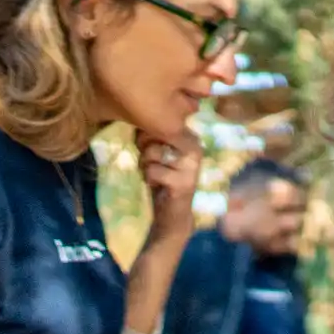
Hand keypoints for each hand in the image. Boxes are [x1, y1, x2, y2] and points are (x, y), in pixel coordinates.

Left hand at [135, 129, 203, 245]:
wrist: (172, 213)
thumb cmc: (161, 178)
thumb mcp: (156, 152)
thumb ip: (151, 136)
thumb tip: (137, 119)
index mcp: (191, 138)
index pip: (162, 123)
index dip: (146, 135)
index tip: (148, 149)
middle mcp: (196, 148)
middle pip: (156, 134)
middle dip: (146, 149)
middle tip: (151, 164)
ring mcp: (192, 166)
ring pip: (152, 152)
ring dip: (146, 165)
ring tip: (154, 174)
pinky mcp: (184, 182)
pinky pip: (152, 171)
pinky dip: (148, 178)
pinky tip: (157, 185)